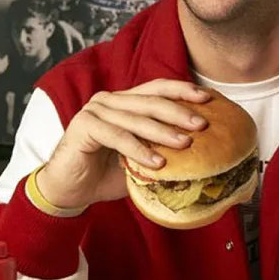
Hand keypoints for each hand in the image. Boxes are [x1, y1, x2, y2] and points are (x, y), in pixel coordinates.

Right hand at [37, 80, 210, 208]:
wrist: (70, 191)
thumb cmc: (107, 174)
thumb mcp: (142, 159)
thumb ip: (163, 150)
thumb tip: (202, 154)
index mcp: (125, 102)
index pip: (157, 88)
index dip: (183, 90)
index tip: (208, 98)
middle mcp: (110, 101)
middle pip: (151, 100)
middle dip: (179, 111)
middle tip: (202, 124)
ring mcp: (95, 110)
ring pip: (136, 118)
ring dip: (163, 132)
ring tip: (185, 144)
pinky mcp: (83, 125)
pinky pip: (117, 136)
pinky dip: (139, 150)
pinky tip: (157, 163)